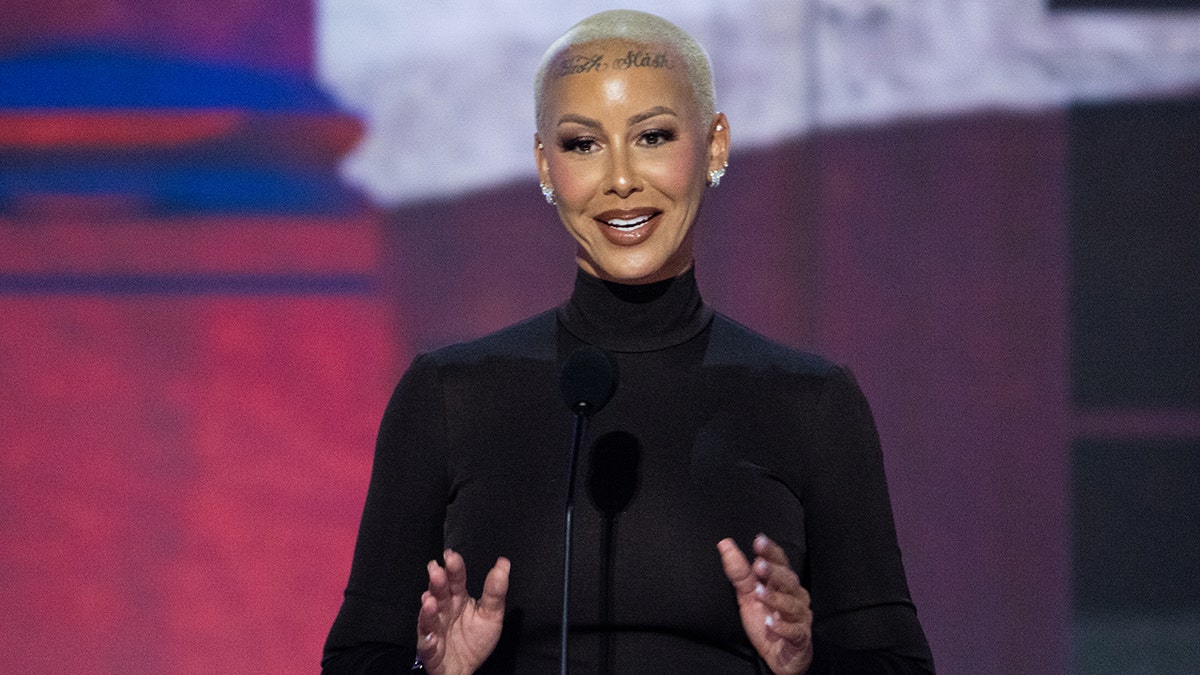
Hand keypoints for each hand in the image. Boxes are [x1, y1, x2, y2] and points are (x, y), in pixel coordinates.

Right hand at [415, 549, 509, 674]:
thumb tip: (503, 563)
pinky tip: (431, 635)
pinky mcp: (430, 650)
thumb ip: (495, 589)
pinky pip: (426, 645)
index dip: (454, 568)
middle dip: (436, 583)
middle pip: (438, 594)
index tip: (452, 556)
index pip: (455, 579)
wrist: (466, 668)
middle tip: (437, 571)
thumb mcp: (491, 614)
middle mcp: (443, 611)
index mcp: (458, 599)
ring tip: (430, 600)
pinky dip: (427, 640)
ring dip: (428, 610)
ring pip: (428, 618)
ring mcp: (434, 629)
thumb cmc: (475, 639)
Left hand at [718, 534, 812, 674]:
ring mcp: (800, 617)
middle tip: (758, 565)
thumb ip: (739, 571)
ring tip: (760, 594)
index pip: (780, 562)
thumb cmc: (766, 620)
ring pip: (792, 604)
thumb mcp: (748, 595)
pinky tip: (772, 623)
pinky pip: (795, 631)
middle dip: (773, 572)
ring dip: (776, 598)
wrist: (780, 656)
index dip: (771, 551)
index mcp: (782, 583)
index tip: (759, 541)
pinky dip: (783, 627)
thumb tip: (725, 544)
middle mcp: (795, 596)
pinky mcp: (800, 637)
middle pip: (788, 580)